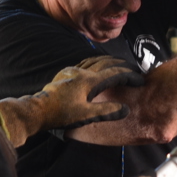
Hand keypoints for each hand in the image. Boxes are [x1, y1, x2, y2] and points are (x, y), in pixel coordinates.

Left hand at [0, 56, 144, 146]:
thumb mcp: (87, 116)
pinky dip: (95, 62)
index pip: (115, 74)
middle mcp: (82, 72)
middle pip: (106, 63)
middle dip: (122, 65)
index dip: (129, 75)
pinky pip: (84, 63)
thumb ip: (107, 111)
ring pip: (94, 60)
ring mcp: (72, 71)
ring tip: (118, 64)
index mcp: (90, 81)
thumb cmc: (61, 114)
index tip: (140, 79)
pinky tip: (94, 67)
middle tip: (133, 69)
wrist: (37, 110)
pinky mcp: (64, 74)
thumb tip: (126, 109)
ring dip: (109, 61)